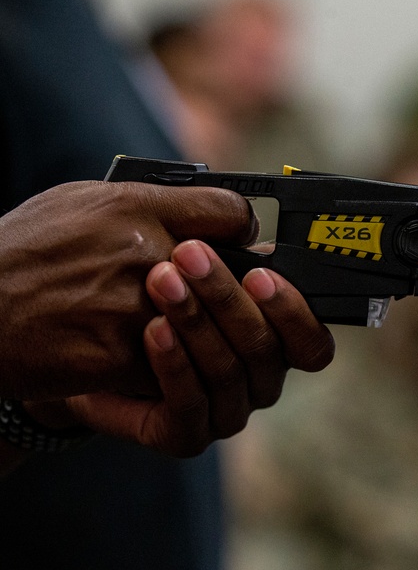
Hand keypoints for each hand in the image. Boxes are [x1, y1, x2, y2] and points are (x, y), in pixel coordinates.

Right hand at [0, 180, 258, 399]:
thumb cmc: (24, 253)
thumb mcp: (78, 203)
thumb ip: (145, 204)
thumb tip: (203, 213)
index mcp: (134, 207)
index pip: (230, 211)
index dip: (240, 229)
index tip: (237, 241)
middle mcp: (140, 252)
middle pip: (230, 274)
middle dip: (230, 287)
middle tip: (231, 294)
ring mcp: (133, 307)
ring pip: (207, 326)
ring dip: (206, 332)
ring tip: (193, 331)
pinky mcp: (121, 357)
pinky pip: (175, 365)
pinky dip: (170, 366)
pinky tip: (153, 359)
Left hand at [25, 240, 333, 456]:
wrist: (70, 335)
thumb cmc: (131, 285)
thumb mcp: (174, 242)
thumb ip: (217, 232)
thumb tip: (249, 223)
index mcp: (273, 339)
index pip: (311, 342)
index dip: (295, 313)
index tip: (259, 274)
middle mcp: (257, 378)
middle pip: (266, 351)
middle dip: (227, 300)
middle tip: (190, 255)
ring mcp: (224, 410)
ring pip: (229, 374)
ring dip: (197, 323)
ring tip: (160, 280)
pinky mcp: (185, 434)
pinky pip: (191, 408)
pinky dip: (174, 366)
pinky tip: (152, 330)